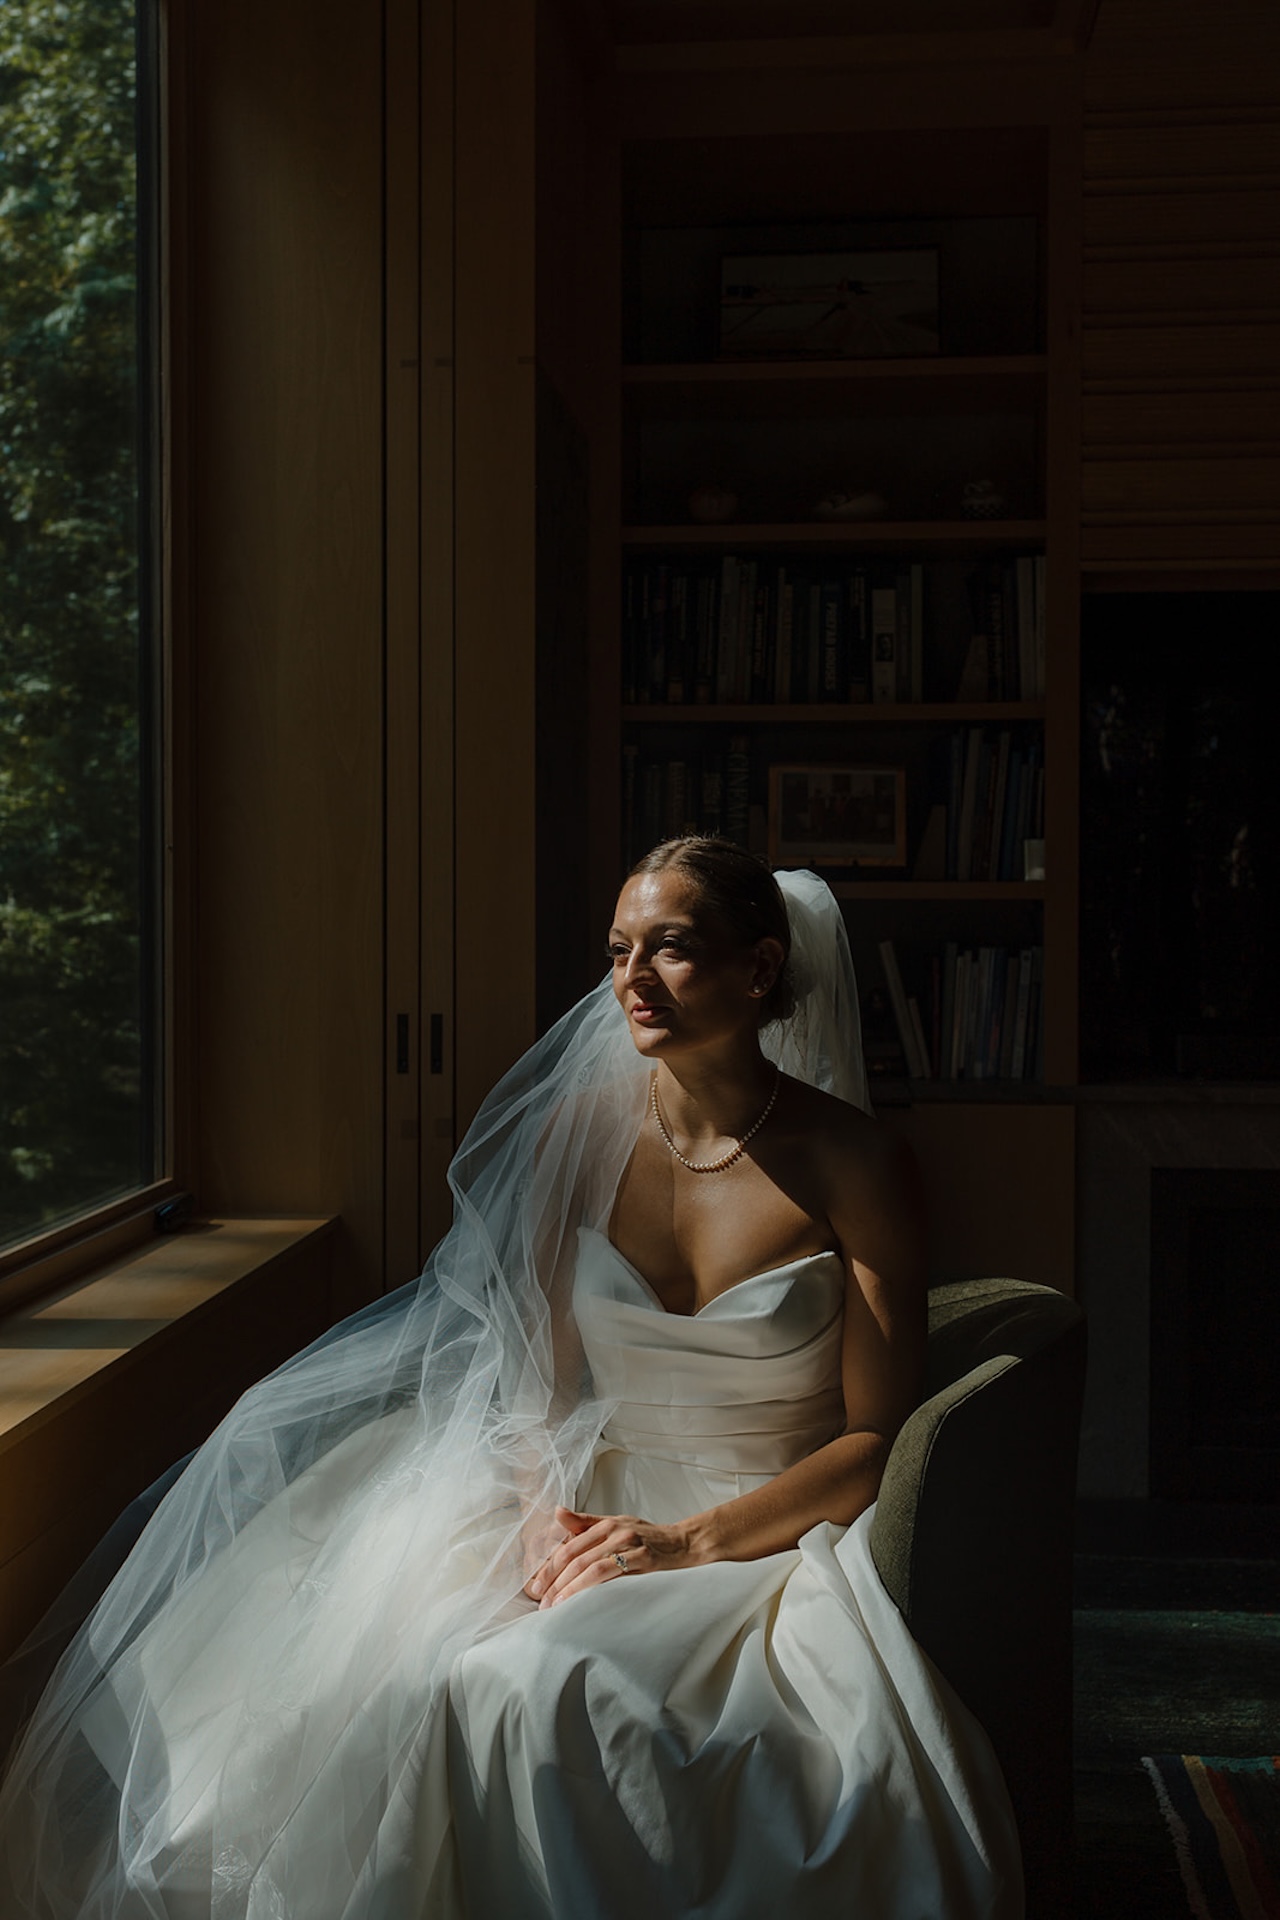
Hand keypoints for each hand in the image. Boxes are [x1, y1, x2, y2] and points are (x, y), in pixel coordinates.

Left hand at [525, 1505, 695, 1607]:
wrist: (686, 1543)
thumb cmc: (650, 1537)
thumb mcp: (618, 1524)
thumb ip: (586, 1523)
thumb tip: (557, 1512)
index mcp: (605, 1523)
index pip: (568, 1546)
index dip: (549, 1566)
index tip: (536, 1585)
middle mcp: (614, 1530)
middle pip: (574, 1557)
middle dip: (553, 1581)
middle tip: (541, 1602)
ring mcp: (628, 1543)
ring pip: (588, 1566)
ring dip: (568, 1588)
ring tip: (555, 1606)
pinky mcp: (642, 1558)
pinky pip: (610, 1573)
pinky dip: (590, 1587)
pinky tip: (580, 1600)